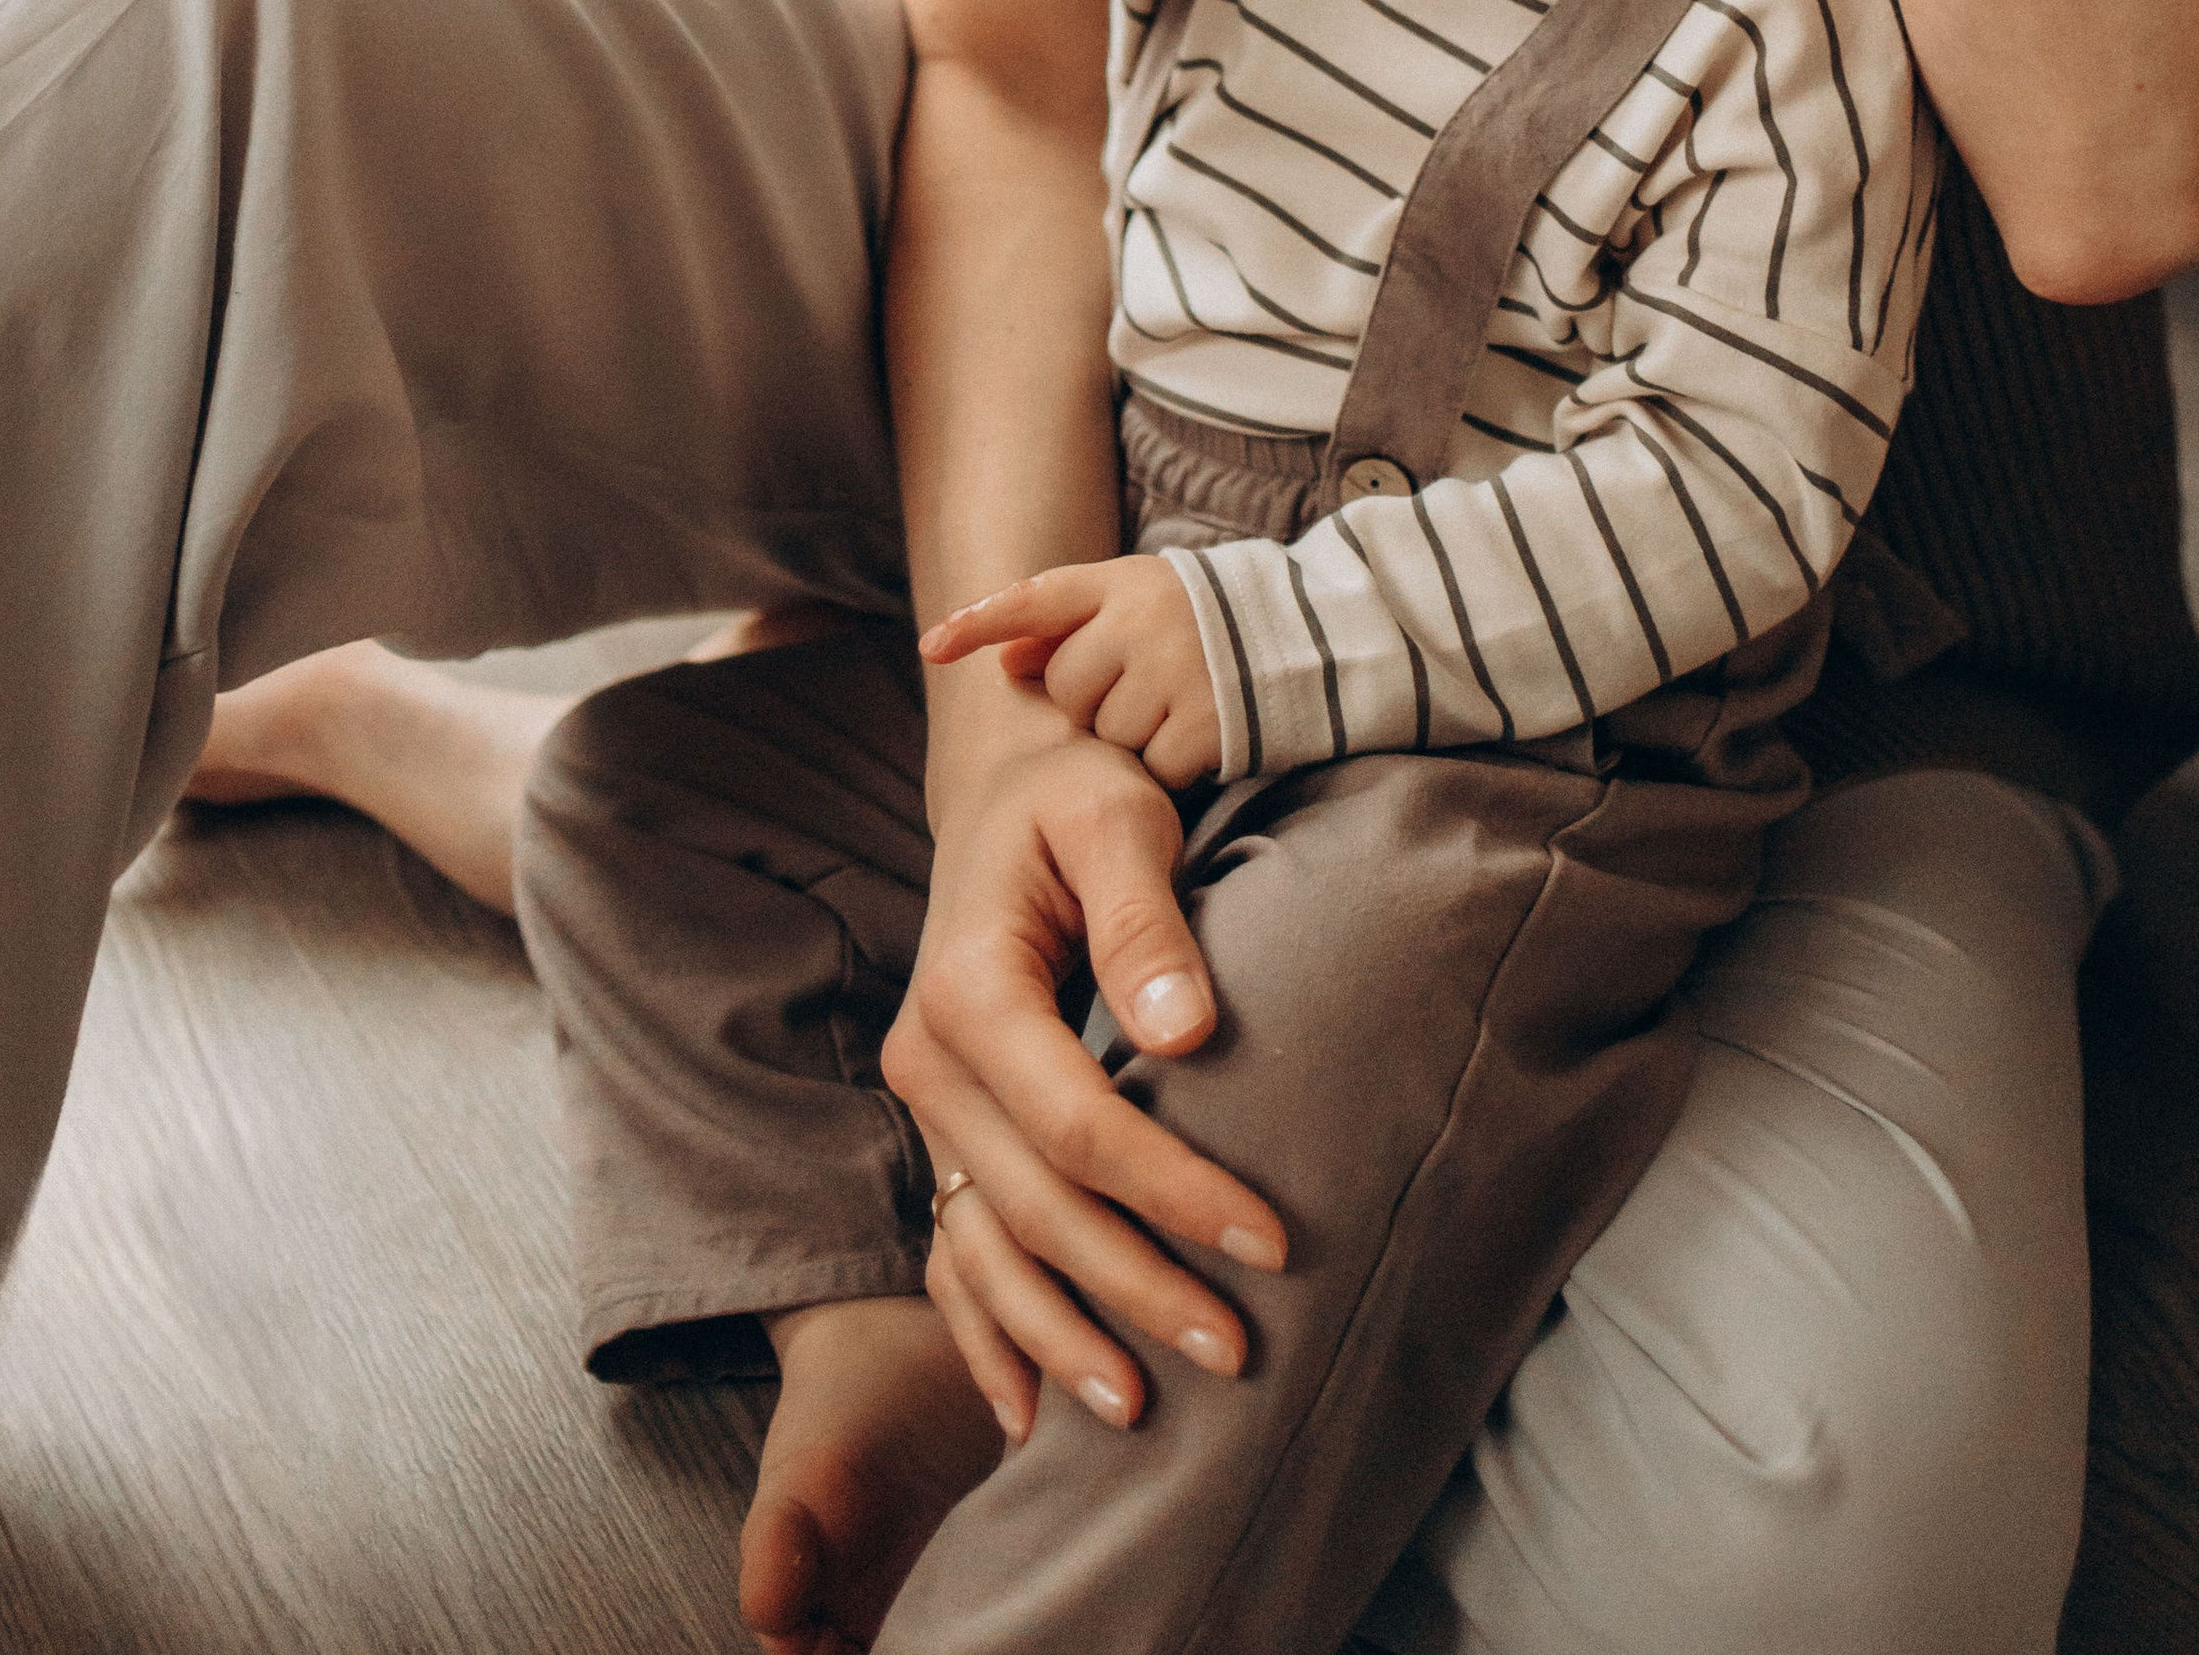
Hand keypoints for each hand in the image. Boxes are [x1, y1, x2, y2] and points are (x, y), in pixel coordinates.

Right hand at [881, 695, 1285, 1442]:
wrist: (1008, 784)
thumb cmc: (1077, 791)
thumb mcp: (1117, 816)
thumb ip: (1144, 920)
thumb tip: (1187, 1035)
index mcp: (968, 989)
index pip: (1079, 1125)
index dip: (1172, 1192)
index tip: (1271, 1241)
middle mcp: (929, 1061)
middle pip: (1032, 1207)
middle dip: (1133, 1286)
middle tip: (1237, 1353)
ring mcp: (928, 1106)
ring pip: (985, 1247)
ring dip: (1059, 1335)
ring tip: (1139, 1410)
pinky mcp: (945, 1130)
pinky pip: (950, 1250)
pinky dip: (985, 1332)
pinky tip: (1026, 1414)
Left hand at [921, 557, 1221, 789]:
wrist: (1302, 637)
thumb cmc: (1197, 625)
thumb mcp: (1137, 602)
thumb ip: (1071, 624)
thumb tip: (1004, 660)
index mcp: (1123, 582)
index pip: (1037, 597)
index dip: (980, 621)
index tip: (932, 645)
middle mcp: (1145, 619)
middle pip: (1067, 686)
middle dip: (1093, 698)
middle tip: (1142, 683)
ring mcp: (1178, 670)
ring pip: (1106, 733)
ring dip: (1132, 734)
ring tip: (1175, 704)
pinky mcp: (1208, 724)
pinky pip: (1152, 768)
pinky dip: (1168, 764)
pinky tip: (1196, 733)